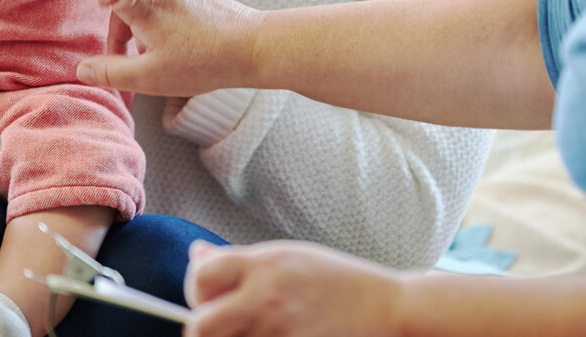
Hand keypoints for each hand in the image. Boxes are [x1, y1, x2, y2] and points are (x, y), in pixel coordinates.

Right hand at [32, 0, 262, 96]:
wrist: (257, 44)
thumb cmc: (205, 60)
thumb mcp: (152, 75)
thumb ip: (113, 72)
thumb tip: (81, 69)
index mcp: (140, 2)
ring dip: (113, 18)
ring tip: (113, 56)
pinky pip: (148, 4)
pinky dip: (133, 19)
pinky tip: (140, 48)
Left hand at [184, 240, 403, 336]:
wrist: (387, 310)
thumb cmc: (338, 282)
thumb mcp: (290, 258)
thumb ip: (242, 261)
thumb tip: (197, 256)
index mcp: (267, 264)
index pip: (203, 277)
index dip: (197, 290)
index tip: (209, 298)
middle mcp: (268, 297)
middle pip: (201, 326)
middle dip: (203, 329)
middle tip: (220, 328)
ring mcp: (279, 331)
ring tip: (257, 329)